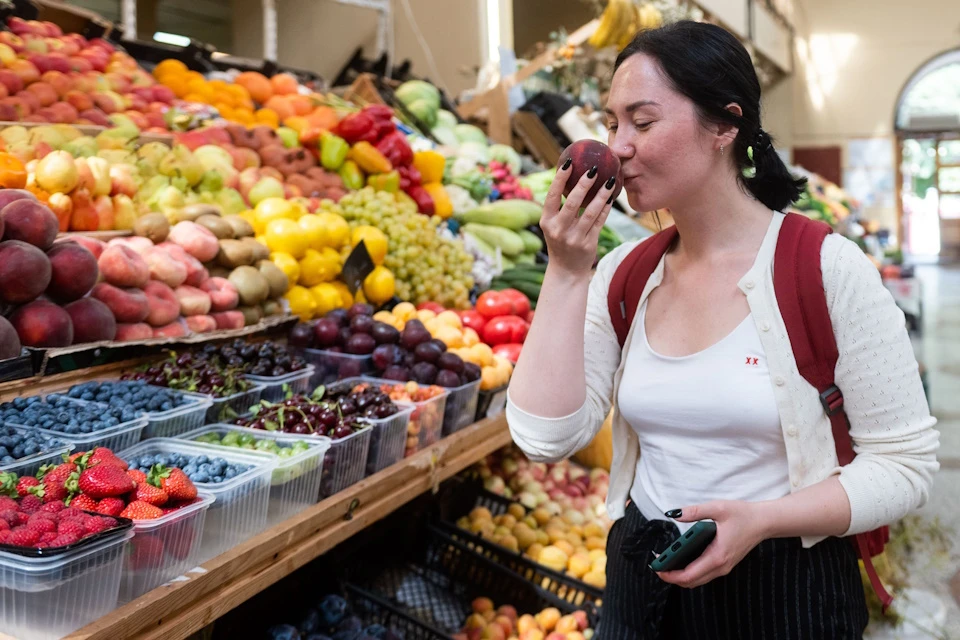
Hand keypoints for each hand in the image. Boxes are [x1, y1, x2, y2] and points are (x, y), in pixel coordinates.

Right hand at [540, 160, 617, 274]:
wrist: (566, 271)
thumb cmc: (560, 242)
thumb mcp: (553, 226)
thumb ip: (559, 207)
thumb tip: (572, 177)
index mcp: (546, 221)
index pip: (552, 196)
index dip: (560, 178)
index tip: (569, 162)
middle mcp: (558, 230)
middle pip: (572, 202)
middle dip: (584, 184)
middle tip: (594, 169)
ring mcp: (574, 238)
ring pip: (590, 212)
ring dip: (601, 195)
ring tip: (610, 181)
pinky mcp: (588, 244)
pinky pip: (600, 222)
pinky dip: (605, 209)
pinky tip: (611, 198)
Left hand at [656, 500, 768, 587]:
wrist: (764, 522)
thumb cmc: (743, 515)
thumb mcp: (717, 508)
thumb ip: (694, 511)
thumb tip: (674, 513)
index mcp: (717, 556)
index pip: (688, 575)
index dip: (670, 575)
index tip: (656, 567)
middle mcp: (720, 566)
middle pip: (691, 582)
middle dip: (671, 577)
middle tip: (657, 565)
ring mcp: (723, 567)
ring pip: (697, 580)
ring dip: (680, 575)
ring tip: (666, 561)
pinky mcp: (724, 564)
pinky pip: (703, 574)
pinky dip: (689, 571)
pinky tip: (681, 559)